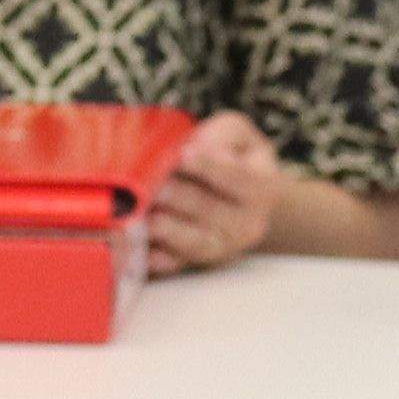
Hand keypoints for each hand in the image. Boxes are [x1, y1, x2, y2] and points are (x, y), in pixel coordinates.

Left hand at [146, 111, 284, 273]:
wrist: (242, 201)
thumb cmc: (233, 158)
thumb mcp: (237, 135)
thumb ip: (221, 135)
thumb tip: (197, 147)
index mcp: (261, 187)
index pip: (235, 176)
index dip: (208, 166)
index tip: (184, 155)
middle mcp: (245, 223)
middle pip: (209, 209)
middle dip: (179, 197)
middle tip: (155, 186)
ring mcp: (220, 247)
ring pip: (193, 241)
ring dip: (165, 230)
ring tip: (141, 217)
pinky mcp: (195, 262)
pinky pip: (174, 264)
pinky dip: (155, 259)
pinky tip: (137, 249)